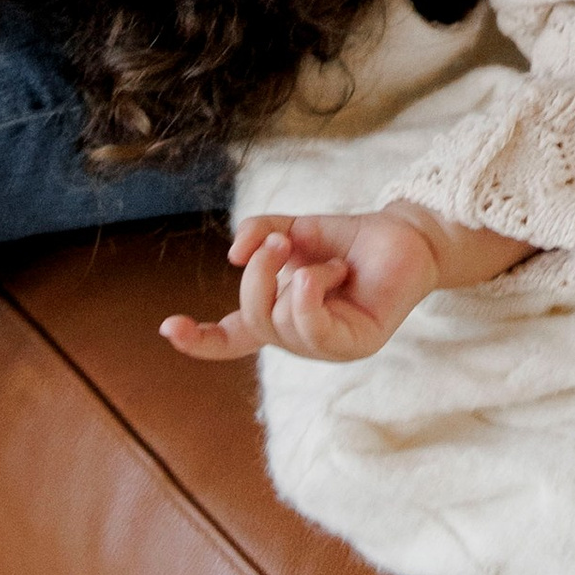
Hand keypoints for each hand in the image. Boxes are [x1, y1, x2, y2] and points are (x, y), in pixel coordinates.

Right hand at [159, 205, 449, 363]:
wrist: (405, 234)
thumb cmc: (350, 238)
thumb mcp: (295, 228)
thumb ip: (261, 232)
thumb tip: (235, 255)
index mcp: (280, 314)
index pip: (233, 337)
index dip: (200, 339)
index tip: (168, 327)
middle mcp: (299, 336)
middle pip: (252, 317)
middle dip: (259, 274)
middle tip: (281, 241)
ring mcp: (327, 346)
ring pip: (279, 322)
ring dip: (297, 277)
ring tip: (330, 264)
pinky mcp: (356, 345)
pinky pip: (314, 330)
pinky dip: (308, 297)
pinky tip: (321, 276)